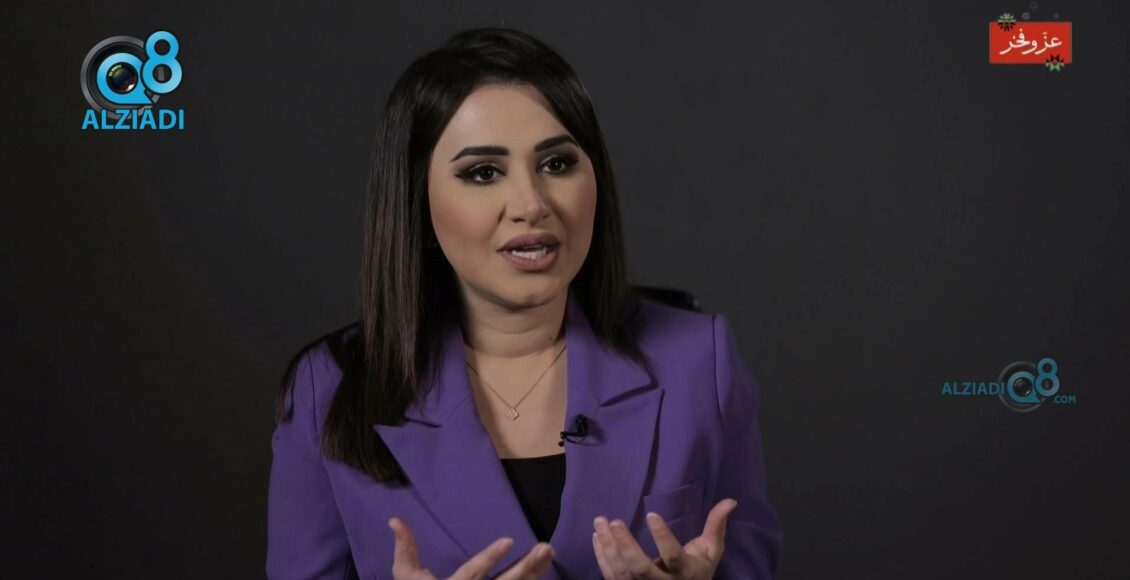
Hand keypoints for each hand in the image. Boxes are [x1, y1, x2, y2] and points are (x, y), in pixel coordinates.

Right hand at [388, 517, 555, 578]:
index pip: (474, 572)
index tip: (510, 540)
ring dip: (535, 571)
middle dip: (525, 567)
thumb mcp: (405, 575)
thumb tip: (395, 519)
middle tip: (543, 547)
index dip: (490, 557)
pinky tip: (545, 566)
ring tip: (549, 552)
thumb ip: (405, 548)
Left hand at [591, 498, 737, 578]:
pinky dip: (601, 556)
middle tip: (615, 521)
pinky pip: (611, 575)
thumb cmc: (698, 570)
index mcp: (685, 572)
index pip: (673, 556)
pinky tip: (597, 536)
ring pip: (622, 572)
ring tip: (600, 522)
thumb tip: (730, 501)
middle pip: (641, 569)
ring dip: (608, 547)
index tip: (652, 513)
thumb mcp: (711, 551)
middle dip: (626, 545)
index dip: (663, 537)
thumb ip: (716, 526)